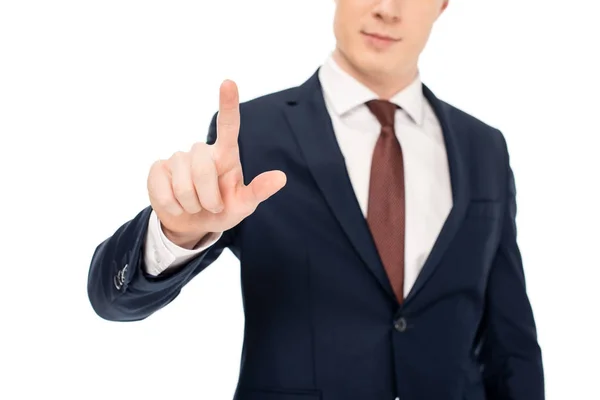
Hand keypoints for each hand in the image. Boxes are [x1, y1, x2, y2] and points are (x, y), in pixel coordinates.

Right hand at [147, 80, 286, 247]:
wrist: (192, 223)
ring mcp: (177, 158)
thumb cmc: (222, 208)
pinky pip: (164, 193)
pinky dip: (174, 208)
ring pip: (183, 185)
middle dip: (209, 198)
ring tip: (195, 205)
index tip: (229, 83)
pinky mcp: (157, 169)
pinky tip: (178, 206)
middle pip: (203, 169)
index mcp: (225, 154)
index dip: (228, 104)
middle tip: (212, 207)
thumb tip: (281, 177)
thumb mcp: (243, 204)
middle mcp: (201, 150)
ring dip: (192, 205)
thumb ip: (259, 191)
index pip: (228, 125)